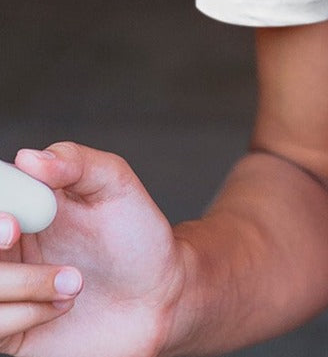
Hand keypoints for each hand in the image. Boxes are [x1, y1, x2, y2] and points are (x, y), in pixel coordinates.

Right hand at [0, 143, 185, 356]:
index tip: (12, 222)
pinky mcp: (7, 327)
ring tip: (76, 282)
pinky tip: (62, 305)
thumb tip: (29, 157)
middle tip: (18, 237)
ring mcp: (5, 287)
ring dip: (25, 284)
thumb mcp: (115, 186)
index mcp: (24, 205)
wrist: (156, 294)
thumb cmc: (136, 236)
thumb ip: (76, 162)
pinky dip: (25, 315)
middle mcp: (6, 245)